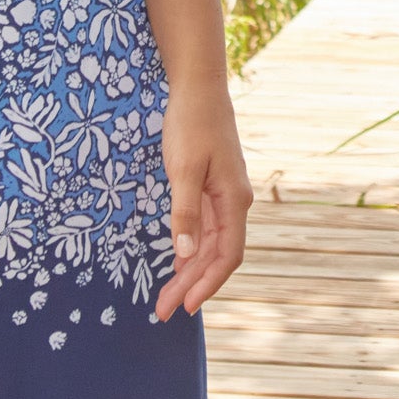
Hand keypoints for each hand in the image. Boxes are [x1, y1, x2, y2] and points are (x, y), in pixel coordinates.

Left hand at [154, 80, 251, 321]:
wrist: (198, 87)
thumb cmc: (191, 123)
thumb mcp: (183, 168)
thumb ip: (185, 212)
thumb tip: (186, 255)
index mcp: (234, 200)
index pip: (227, 255)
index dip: (207, 283)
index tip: (184, 305)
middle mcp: (235, 202)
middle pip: (217, 255)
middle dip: (191, 284)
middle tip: (163, 310)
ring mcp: (225, 194)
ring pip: (211, 243)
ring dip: (190, 270)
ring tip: (166, 295)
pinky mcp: (212, 186)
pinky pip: (205, 227)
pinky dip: (192, 248)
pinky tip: (178, 262)